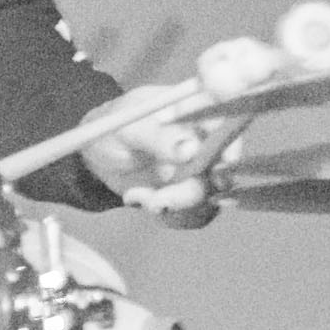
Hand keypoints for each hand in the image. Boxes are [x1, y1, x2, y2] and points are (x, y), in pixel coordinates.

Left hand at [81, 108, 220, 224]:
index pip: (227, 127)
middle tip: (157, 202)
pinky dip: (165, 215)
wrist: (98, 152)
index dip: (231, 148)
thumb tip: (192, 148)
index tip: (218, 170)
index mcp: (197, 114)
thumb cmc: (114, 126)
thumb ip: (158, 136)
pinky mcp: (188, 195)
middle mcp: (206, 144)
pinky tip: (136, 198)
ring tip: (136, 196)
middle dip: (190, 194)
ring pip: (208, 200)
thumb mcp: (129, 128)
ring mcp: (200, 171)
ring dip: (174, 207)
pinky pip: (192, 216)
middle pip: (221, 174)